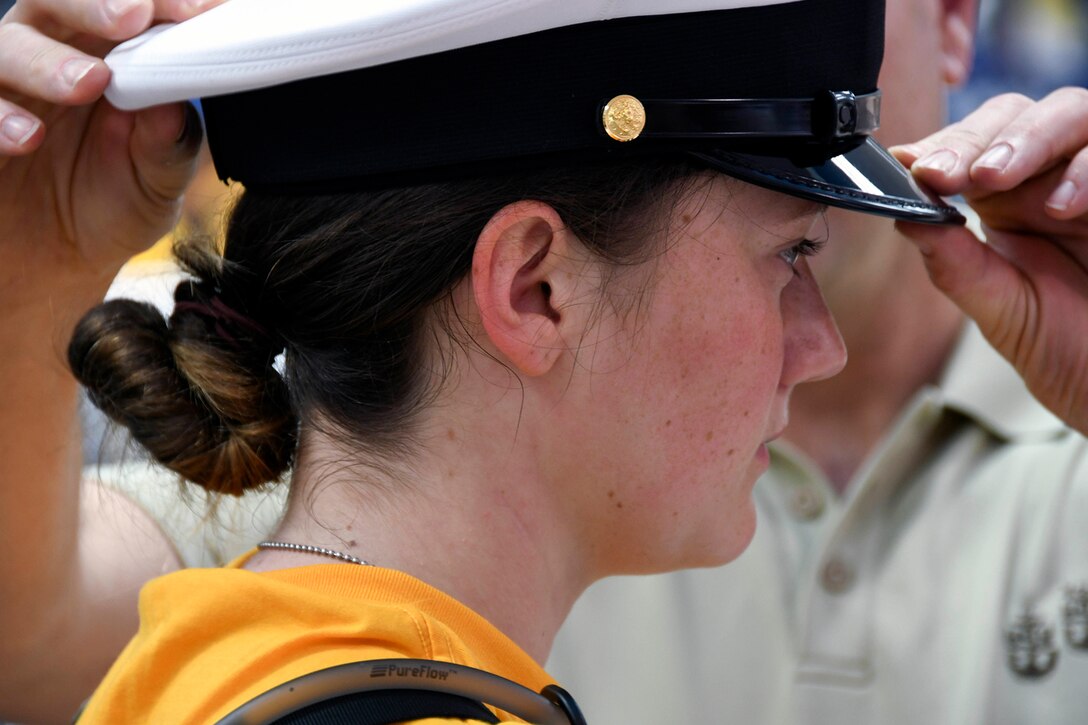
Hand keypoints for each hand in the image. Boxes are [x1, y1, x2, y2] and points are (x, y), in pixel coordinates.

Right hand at [0, 0, 222, 289]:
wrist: (56, 262)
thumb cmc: (112, 205)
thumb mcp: (158, 184)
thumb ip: (169, 144)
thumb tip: (174, 101)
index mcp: (102, 53)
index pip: (124, 7)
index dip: (159, 1)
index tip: (198, 9)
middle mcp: (45, 56)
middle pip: (53, 1)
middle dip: (93, 3)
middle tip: (132, 18)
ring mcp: (1, 89)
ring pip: (4, 47)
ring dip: (45, 61)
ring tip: (88, 84)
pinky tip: (26, 135)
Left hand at [891, 88, 1087, 434]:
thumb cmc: (1068, 349)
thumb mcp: (1002, 312)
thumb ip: (956, 265)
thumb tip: (905, 218)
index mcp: (1007, 198)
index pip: (971, 145)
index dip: (942, 146)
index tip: (911, 166)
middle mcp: (1053, 176)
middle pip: (1016, 116)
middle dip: (975, 138)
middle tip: (944, 173)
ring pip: (1071, 113)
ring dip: (1028, 139)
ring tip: (994, 178)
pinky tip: (1063, 203)